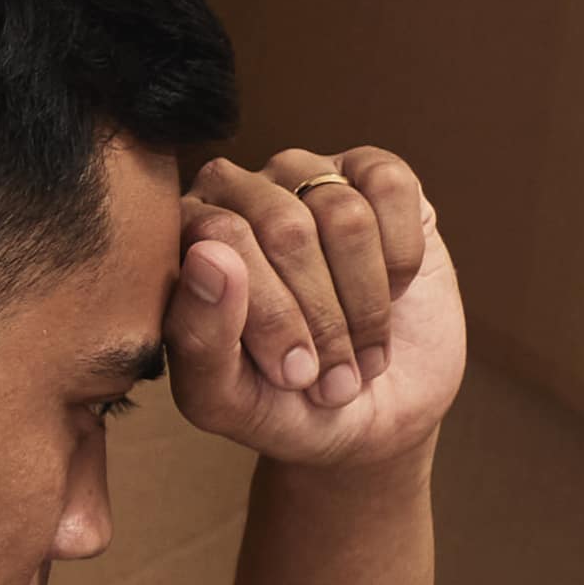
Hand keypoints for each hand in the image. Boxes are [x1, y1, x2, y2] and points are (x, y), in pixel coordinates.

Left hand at [165, 144, 465, 474]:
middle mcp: (236, 193)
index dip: (271, 317)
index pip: (221, 241)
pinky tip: (390, 291)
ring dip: (365, 303)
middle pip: (286, 229)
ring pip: (345, 215)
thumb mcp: (226, 400)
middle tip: (331, 375)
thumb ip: (196, 337)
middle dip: (322, 318)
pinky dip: (401, 259)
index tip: (294, 377)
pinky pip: (391, 189)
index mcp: (183, 240)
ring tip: (359, 351)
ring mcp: (305, 174)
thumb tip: (206, 256)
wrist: (373, 412)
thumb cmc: (283, 405)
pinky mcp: (372, 172)